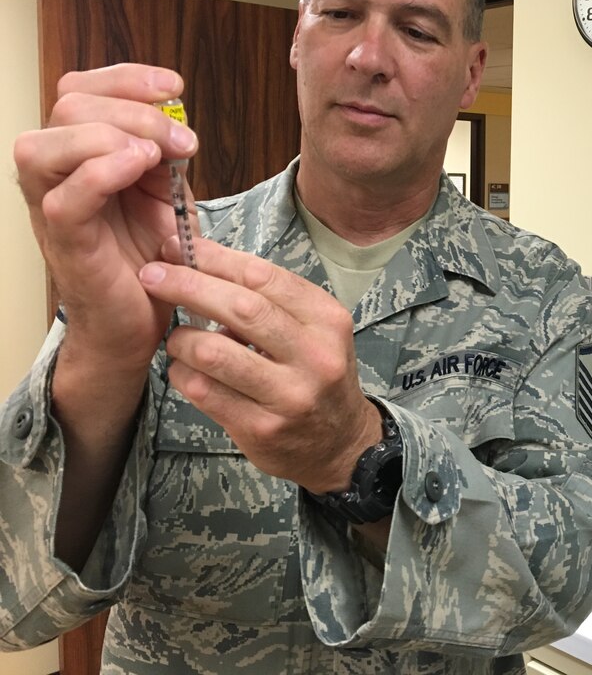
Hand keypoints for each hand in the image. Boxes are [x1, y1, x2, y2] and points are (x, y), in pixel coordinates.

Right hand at [14, 63, 198, 367]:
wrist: (142, 323)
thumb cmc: (152, 257)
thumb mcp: (165, 193)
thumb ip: (163, 155)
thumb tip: (173, 121)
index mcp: (79, 154)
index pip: (79, 90)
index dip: (125, 78)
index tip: (174, 87)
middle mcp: (56, 175)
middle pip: (66, 106)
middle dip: (135, 109)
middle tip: (183, 141)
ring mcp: (53, 208)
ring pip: (44, 145)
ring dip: (111, 135)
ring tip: (158, 156)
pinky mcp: (66, 244)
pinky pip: (64, 199)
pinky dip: (102, 172)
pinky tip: (142, 167)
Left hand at [138, 237, 383, 492]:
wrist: (340, 443)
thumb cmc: (315, 373)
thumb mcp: (314, 329)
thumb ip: (268, 299)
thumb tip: (202, 262)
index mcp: (327, 319)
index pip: (264, 277)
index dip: (215, 258)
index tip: (179, 247)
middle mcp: (314, 355)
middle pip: (240, 308)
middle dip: (188, 285)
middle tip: (153, 276)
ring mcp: (289, 395)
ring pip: (213, 352)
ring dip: (181, 338)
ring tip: (176, 338)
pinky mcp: (261, 428)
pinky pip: (203, 391)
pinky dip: (182, 374)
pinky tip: (184, 369)